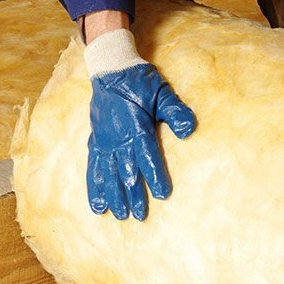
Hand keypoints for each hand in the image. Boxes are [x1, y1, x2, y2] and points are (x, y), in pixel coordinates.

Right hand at [87, 64, 195, 220]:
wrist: (110, 69)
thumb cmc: (138, 81)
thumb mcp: (161, 92)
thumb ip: (175, 111)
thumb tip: (189, 129)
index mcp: (136, 126)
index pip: (147, 156)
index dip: (155, 176)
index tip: (163, 194)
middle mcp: (117, 137)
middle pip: (126, 170)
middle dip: (133, 194)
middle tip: (140, 215)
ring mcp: (104, 141)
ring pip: (108, 173)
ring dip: (113, 195)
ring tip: (119, 214)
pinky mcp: (95, 141)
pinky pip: (93, 167)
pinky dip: (95, 186)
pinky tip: (98, 203)